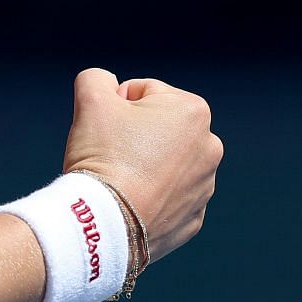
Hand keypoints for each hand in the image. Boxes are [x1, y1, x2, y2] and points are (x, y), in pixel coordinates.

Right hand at [59, 67, 222, 265]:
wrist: (104, 223)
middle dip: (133, 134)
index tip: (106, 128)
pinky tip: (130, 202)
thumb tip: (106, 84)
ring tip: (119, 179)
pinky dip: (149, 196)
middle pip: (156, 127)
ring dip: (142, 165)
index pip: (142, 92)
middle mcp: (210, 147)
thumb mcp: (91, 99)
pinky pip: (167, 196)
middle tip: (110, 151)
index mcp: (193, 111)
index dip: (116, 106)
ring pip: (163, 162)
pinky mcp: (194, 218)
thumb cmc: (102, 156)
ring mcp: (205, 187)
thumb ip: (97, 78)